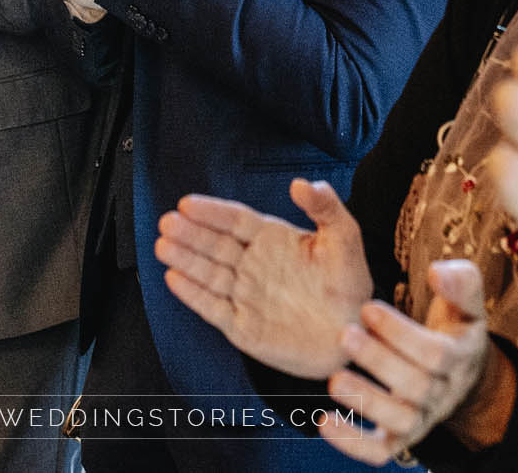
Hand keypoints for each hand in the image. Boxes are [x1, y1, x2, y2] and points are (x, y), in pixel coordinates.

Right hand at [155, 179, 373, 379]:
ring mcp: (246, 295)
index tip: (188, 203)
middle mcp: (254, 265)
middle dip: (190, 234)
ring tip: (163, 245)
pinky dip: (193, 295)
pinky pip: (213, 308)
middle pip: (215, 245)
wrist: (354, 335)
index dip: (212, 212)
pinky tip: (174, 279)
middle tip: (168, 222)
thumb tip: (302, 183)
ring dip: (185, 260)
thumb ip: (325, 208)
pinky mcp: (243, 326)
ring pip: (208, 273)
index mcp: (272, 241)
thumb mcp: (344, 239)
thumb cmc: (350, 286)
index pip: (235, 221)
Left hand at [318, 261, 498, 464]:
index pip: (435, 354)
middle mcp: (442, 393)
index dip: (401, 333)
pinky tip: (325, 423)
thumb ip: (460, 282)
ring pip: (400, 421)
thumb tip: (437, 272)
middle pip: (416, 386)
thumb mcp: (466, 304)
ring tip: (335, 381)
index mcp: (459, 358)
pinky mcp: (400, 439)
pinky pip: (380, 452)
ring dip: (367, 402)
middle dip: (379, 361)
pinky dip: (353, 444)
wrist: (463, 376)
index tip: (368, 307)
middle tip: (345, 335)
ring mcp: (421, 419)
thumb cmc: (454, 329)